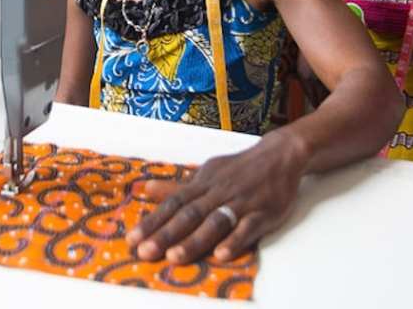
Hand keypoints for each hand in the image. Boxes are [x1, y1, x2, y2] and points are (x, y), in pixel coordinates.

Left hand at [126, 129, 309, 264]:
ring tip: (175, 257)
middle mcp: (219, 193)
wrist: (279, 156)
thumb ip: (178, 187)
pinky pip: (248, 227)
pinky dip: (235, 240)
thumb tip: (146, 189)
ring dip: (195, 240)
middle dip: (166, 234)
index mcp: (203, 184)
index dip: (153, 221)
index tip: (133, 239)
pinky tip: (222, 255)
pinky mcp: (263, 213)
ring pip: (215, 222)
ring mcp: (241, 203)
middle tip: (145, 252)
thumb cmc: (239, 169)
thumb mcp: (206, 173)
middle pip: (189, 214)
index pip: (174, 204)